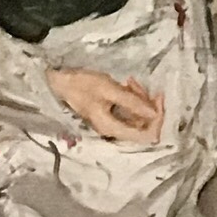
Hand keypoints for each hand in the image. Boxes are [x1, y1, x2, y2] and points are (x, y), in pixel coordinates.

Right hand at [47, 66, 164, 143]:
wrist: (60, 81)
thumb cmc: (81, 84)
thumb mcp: (109, 89)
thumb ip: (132, 102)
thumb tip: (155, 112)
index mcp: (113, 128)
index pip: (147, 135)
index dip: (157, 118)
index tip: (157, 97)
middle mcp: (114, 130)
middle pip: (144, 125)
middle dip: (147, 104)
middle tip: (138, 85)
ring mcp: (113, 123)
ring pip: (137, 116)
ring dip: (139, 98)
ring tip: (130, 81)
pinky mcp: (111, 114)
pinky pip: (129, 110)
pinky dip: (132, 98)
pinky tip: (126, 84)